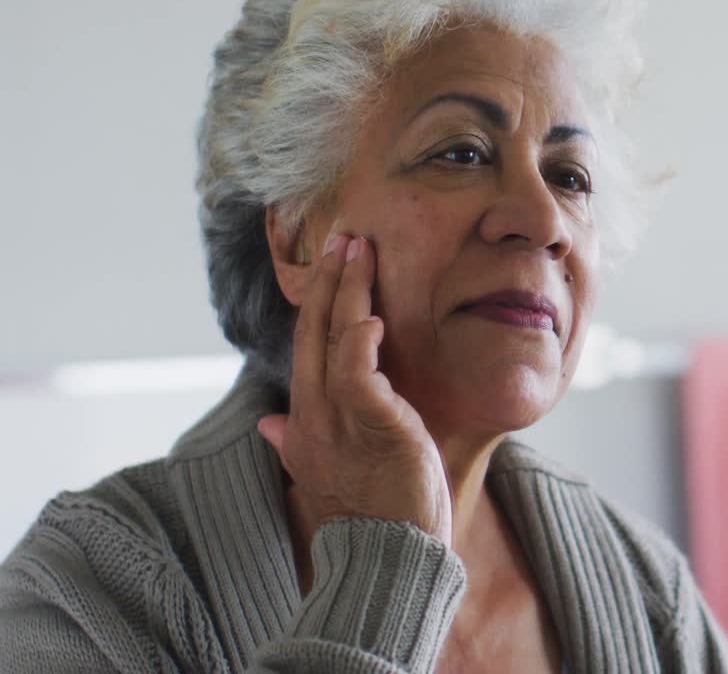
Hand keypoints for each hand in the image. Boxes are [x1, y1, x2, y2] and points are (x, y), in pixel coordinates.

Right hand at [257, 234, 452, 543]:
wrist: (387, 562)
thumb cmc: (371, 519)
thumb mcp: (327, 473)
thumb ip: (295, 444)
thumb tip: (267, 424)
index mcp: (303, 425)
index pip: (304, 350)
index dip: (315, 306)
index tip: (331, 269)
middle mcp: (312, 417)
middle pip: (311, 334)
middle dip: (327, 282)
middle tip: (344, 238)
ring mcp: (338, 419)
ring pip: (334, 340)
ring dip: (346, 292)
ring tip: (360, 250)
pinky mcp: (372, 424)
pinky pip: (359, 371)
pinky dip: (361, 340)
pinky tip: (370, 316)